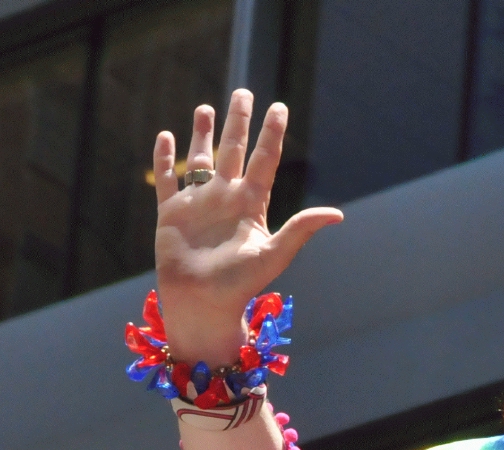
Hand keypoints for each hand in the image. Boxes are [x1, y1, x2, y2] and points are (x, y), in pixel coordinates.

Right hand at [153, 89, 342, 364]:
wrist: (203, 303)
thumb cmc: (241, 284)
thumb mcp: (275, 253)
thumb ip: (301, 229)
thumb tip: (338, 214)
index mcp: (252, 204)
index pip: (265, 159)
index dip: (272, 133)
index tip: (280, 107)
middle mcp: (226, 198)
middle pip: (234, 150)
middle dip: (239, 121)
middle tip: (244, 92)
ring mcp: (198, 203)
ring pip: (201, 158)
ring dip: (202, 133)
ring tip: (206, 106)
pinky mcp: (171, 212)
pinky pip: (168, 179)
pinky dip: (165, 159)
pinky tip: (166, 137)